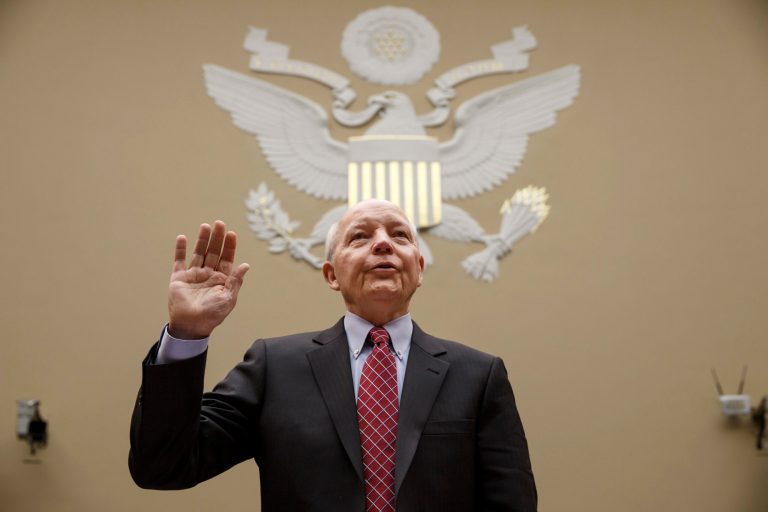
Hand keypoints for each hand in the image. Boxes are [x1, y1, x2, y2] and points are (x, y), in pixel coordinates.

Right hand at [167, 220, 249, 338]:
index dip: (230, 246)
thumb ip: (236, 280)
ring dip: (202, 239)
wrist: (192, 326)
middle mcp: (208, 274)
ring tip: (205, 226)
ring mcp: (193, 275)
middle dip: (217, 238)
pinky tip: (182, 238)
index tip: (232, 234)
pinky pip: (179, 261)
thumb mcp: (229, 298)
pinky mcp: (179, 278)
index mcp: (221, 279)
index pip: (227, 258)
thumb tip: (246, 265)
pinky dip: (180, 249)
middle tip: (219, 223)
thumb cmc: (213, 314)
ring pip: (198, 252)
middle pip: (213, 251)